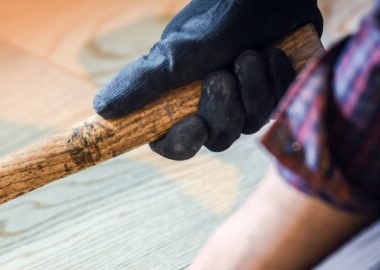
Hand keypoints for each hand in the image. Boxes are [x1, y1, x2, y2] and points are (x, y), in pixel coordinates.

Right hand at [93, 0, 322, 159]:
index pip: (171, 142)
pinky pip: (279, 108)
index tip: (195, 126)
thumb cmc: (219, 17)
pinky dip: (277, 80)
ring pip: (250, 124)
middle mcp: (210, 102)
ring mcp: (245, 98)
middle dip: (224, 108)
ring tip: (251, 55)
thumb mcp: (177, 53)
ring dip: (253, 89)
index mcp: (178, 97)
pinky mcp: (275, 91)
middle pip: (216, 138)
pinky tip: (272, 54)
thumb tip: (101, 108)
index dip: (181, 143)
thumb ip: (141, 83)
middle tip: (223, 75)